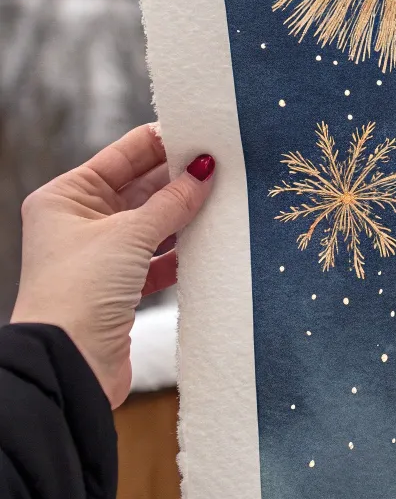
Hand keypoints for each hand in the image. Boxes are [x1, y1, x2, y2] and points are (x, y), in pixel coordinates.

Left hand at [10, 124, 214, 407]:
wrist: (69, 363)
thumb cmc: (80, 290)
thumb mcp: (130, 235)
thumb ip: (172, 201)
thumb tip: (205, 170)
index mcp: (67, 196)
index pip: (122, 155)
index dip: (163, 143)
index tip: (204, 134)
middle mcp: (79, 222)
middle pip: (139, 187)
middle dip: (179, 179)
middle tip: (225, 166)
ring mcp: (100, 256)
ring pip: (152, 224)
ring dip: (184, 215)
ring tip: (225, 199)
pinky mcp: (119, 288)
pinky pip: (157, 259)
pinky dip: (181, 251)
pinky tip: (209, 242)